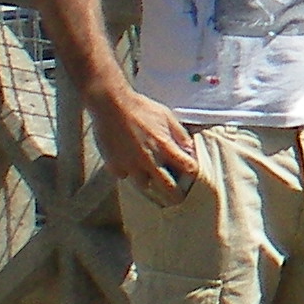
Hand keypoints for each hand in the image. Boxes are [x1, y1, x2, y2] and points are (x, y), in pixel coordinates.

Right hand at [91, 90, 201, 207]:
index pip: (188, 168)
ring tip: (152, 180)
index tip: (192, 176)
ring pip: (144, 185)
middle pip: (166, 187)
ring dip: (150, 183)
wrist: (111, 105)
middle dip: (174, 195)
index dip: (193, 174)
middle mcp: (148, 160)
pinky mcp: (114, 166)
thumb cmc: (141, 108)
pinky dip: (129, 173)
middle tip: (177, 198)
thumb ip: (180, 135)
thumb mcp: (167, 117)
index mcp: (165, 147)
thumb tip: (190, 149)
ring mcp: (130, 165)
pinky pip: (124, 176)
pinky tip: (130, 164)